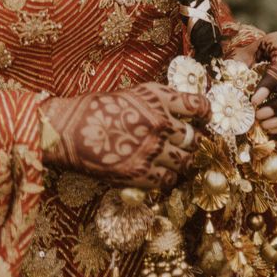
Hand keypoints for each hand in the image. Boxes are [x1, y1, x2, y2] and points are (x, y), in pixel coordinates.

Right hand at [40, 83, 209, 190]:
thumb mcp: (130, 95)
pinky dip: (167, 178)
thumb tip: (174, 115)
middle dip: (196, 143)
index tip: (205, 118)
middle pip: (195, 139)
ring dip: (183, 162)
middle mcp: (161, 123)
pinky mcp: (141, 173)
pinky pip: (167, 180)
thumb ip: (155, 105)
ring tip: (178, 161)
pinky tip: (161, 174)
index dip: (206, 114)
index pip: (198, 106)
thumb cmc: (95, 109)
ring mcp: (153, 150)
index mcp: (158, 98)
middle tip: (192, 145)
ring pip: (185, 162)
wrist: (69, 129)